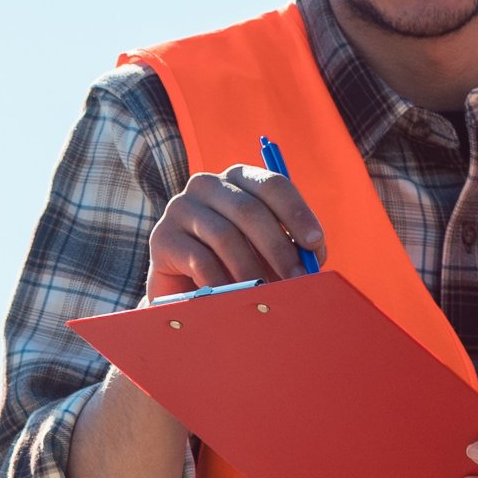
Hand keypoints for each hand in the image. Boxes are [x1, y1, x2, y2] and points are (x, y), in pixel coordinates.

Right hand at [152, 165, 320, 292]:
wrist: (187, 290)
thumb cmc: (237, 266)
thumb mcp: (269, 252)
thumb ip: (293, 248)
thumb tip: (312, 259)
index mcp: (239, 178)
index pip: (272, 185)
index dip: (296, 213)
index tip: (314, 243)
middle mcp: (207, 184)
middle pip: (249, 211)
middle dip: (278, 249)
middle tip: (298, 281)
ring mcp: (180, 207)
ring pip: (225, 236)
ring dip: (252, 270)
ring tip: (268, 295)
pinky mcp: (163, 237)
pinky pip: (200, 260)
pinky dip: (223, 283)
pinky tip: (235, 299)